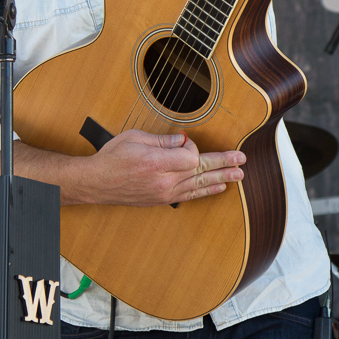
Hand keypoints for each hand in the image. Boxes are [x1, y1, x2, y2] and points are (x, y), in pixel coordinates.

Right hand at [79, 129, 244, 206]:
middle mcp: (164, 181)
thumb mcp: (135, 138)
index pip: (191, 156)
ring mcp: (165, 193)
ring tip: (239, 175)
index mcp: (157, 163)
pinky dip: (205, 191)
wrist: (97, 183)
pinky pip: (190, 195)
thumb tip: (184, 139)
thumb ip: (163, 140)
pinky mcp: (163, 200)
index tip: (184, 141)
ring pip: (199, 185)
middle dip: (224, 164)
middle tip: (242, 160)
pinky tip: (219, 187)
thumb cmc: (112, 157)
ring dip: (221, 178)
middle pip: (201, 171)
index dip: (193, 146)